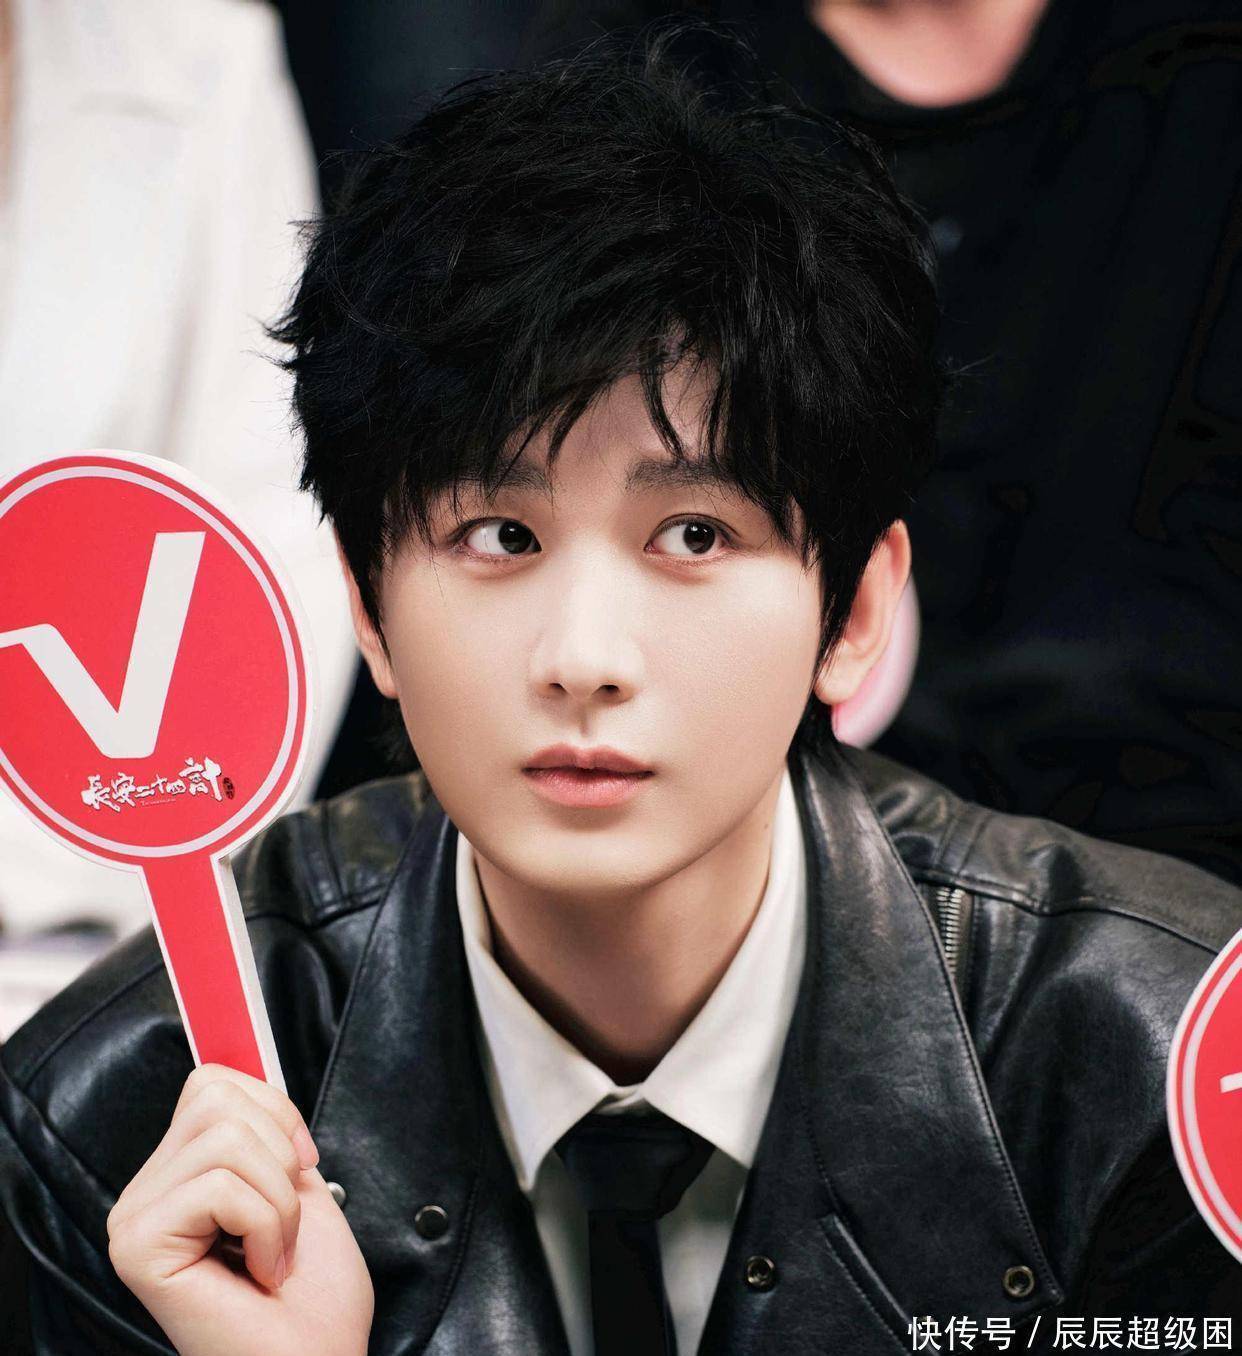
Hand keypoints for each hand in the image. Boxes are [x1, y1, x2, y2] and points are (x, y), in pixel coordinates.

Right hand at [107, 1064, 373, 1355]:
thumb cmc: (313, 1292)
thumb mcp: (295, 1179)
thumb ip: (262, 1122)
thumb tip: (240, 1049)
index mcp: (178, 1174)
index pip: (212, 1082)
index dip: (275, 1109)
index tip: (300, 1162)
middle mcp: (144, 1194)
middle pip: (216, 1098)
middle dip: (280, 1154)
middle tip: (285, 1223)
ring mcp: (134, 1220)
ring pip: (225, 1138)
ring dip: (279, 1199)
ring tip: (274, 1252)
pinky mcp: (137, 1247)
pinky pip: (222, 1186)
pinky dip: (268, 1225)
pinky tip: (261, 1271)